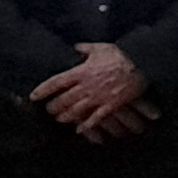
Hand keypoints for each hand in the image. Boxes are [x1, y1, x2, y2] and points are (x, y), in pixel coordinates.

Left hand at [28, 42, 148, 137]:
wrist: (143, 64)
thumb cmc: (122, 55)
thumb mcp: (101, 47)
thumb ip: (86, 48)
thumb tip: (76, 47)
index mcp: (82, 71)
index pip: (56, 82)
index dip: (43, 90)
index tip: (34, 96)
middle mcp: (87, 86)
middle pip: (63, 100)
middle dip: (53, 106)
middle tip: (48, 110)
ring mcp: (98, 97)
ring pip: (76, 111)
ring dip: (65, 116)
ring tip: (60, 119)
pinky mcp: (111, 105)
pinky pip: (95, 118)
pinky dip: (87, 125)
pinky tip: (80, 130)